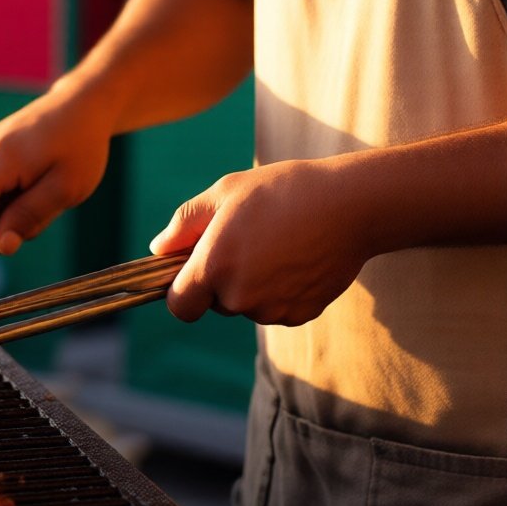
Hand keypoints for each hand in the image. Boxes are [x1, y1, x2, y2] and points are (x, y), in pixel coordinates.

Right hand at [0, 81, 111, 255]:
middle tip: (40, 211)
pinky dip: (4, 195)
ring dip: (4, 210)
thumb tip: (0, 245)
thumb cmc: (81, 145)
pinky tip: (31, 183)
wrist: (82, 105)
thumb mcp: (66, 189)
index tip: (16, 235)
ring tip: (40, 193)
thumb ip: (30, 217)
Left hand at [150, 159, 370, 325]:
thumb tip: (159, 248)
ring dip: (252, 284)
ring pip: (247, 305)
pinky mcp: (301, 314)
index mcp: (215, 267)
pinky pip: (276, 308)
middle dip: (222, 278)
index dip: (182, 290)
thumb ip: (184, 224)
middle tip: (246, 239)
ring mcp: (273, 310)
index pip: (180, 306)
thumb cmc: (281, 190)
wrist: (347, 205)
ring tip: (275, 242)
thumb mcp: (224, 193)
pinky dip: (280, 289)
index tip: (193, 269)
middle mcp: (241, 297)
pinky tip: (296, 257)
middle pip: (215, 303)